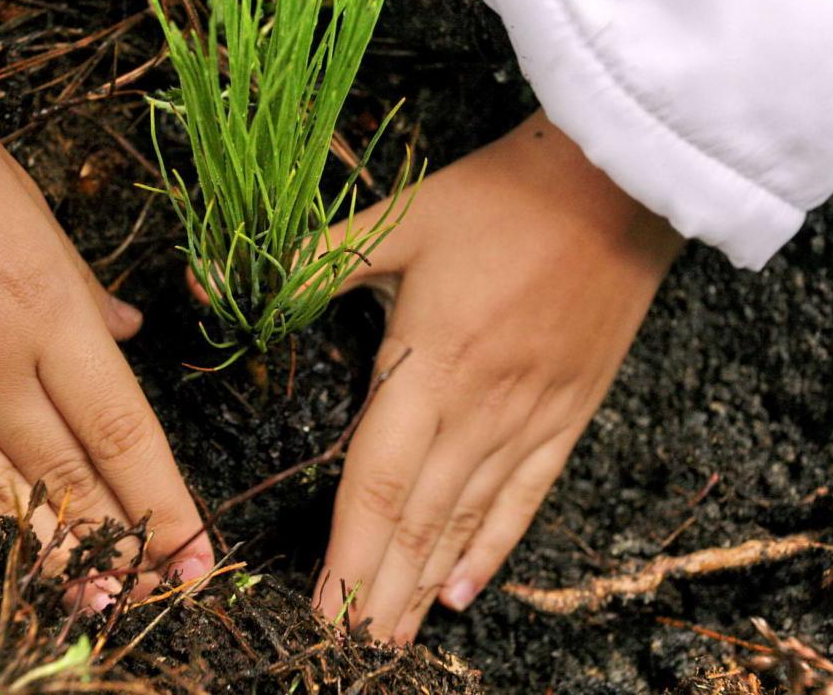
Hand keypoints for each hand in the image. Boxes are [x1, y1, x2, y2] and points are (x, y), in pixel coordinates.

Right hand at [0, 16, 212, 604]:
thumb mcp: (17, 194)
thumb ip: (72, 282)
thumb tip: (119, 332)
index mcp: (40, 305)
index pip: (122, 432)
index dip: (165, 505)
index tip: (196, 554)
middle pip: (63, 479)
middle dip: (115, 547)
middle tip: (150, 597)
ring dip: (41, 552)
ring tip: (83, 599)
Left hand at [314, 110, 682, 640]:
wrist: (619, 185)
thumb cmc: (501, 198)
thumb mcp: (400, 218)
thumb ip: (311, 263)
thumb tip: (213, 279)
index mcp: (429, 363)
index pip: (377, 481)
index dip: (348, 553)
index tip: (323, 610)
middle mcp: (479, 407)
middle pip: (418, 520)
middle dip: (378, 591)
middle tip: (348, 650)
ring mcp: (530, 418)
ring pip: (467, 522)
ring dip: (423, 585)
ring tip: (392, 641)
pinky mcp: (568, 415)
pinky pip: (526, 497)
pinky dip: (492, 550)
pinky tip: (463, 593)